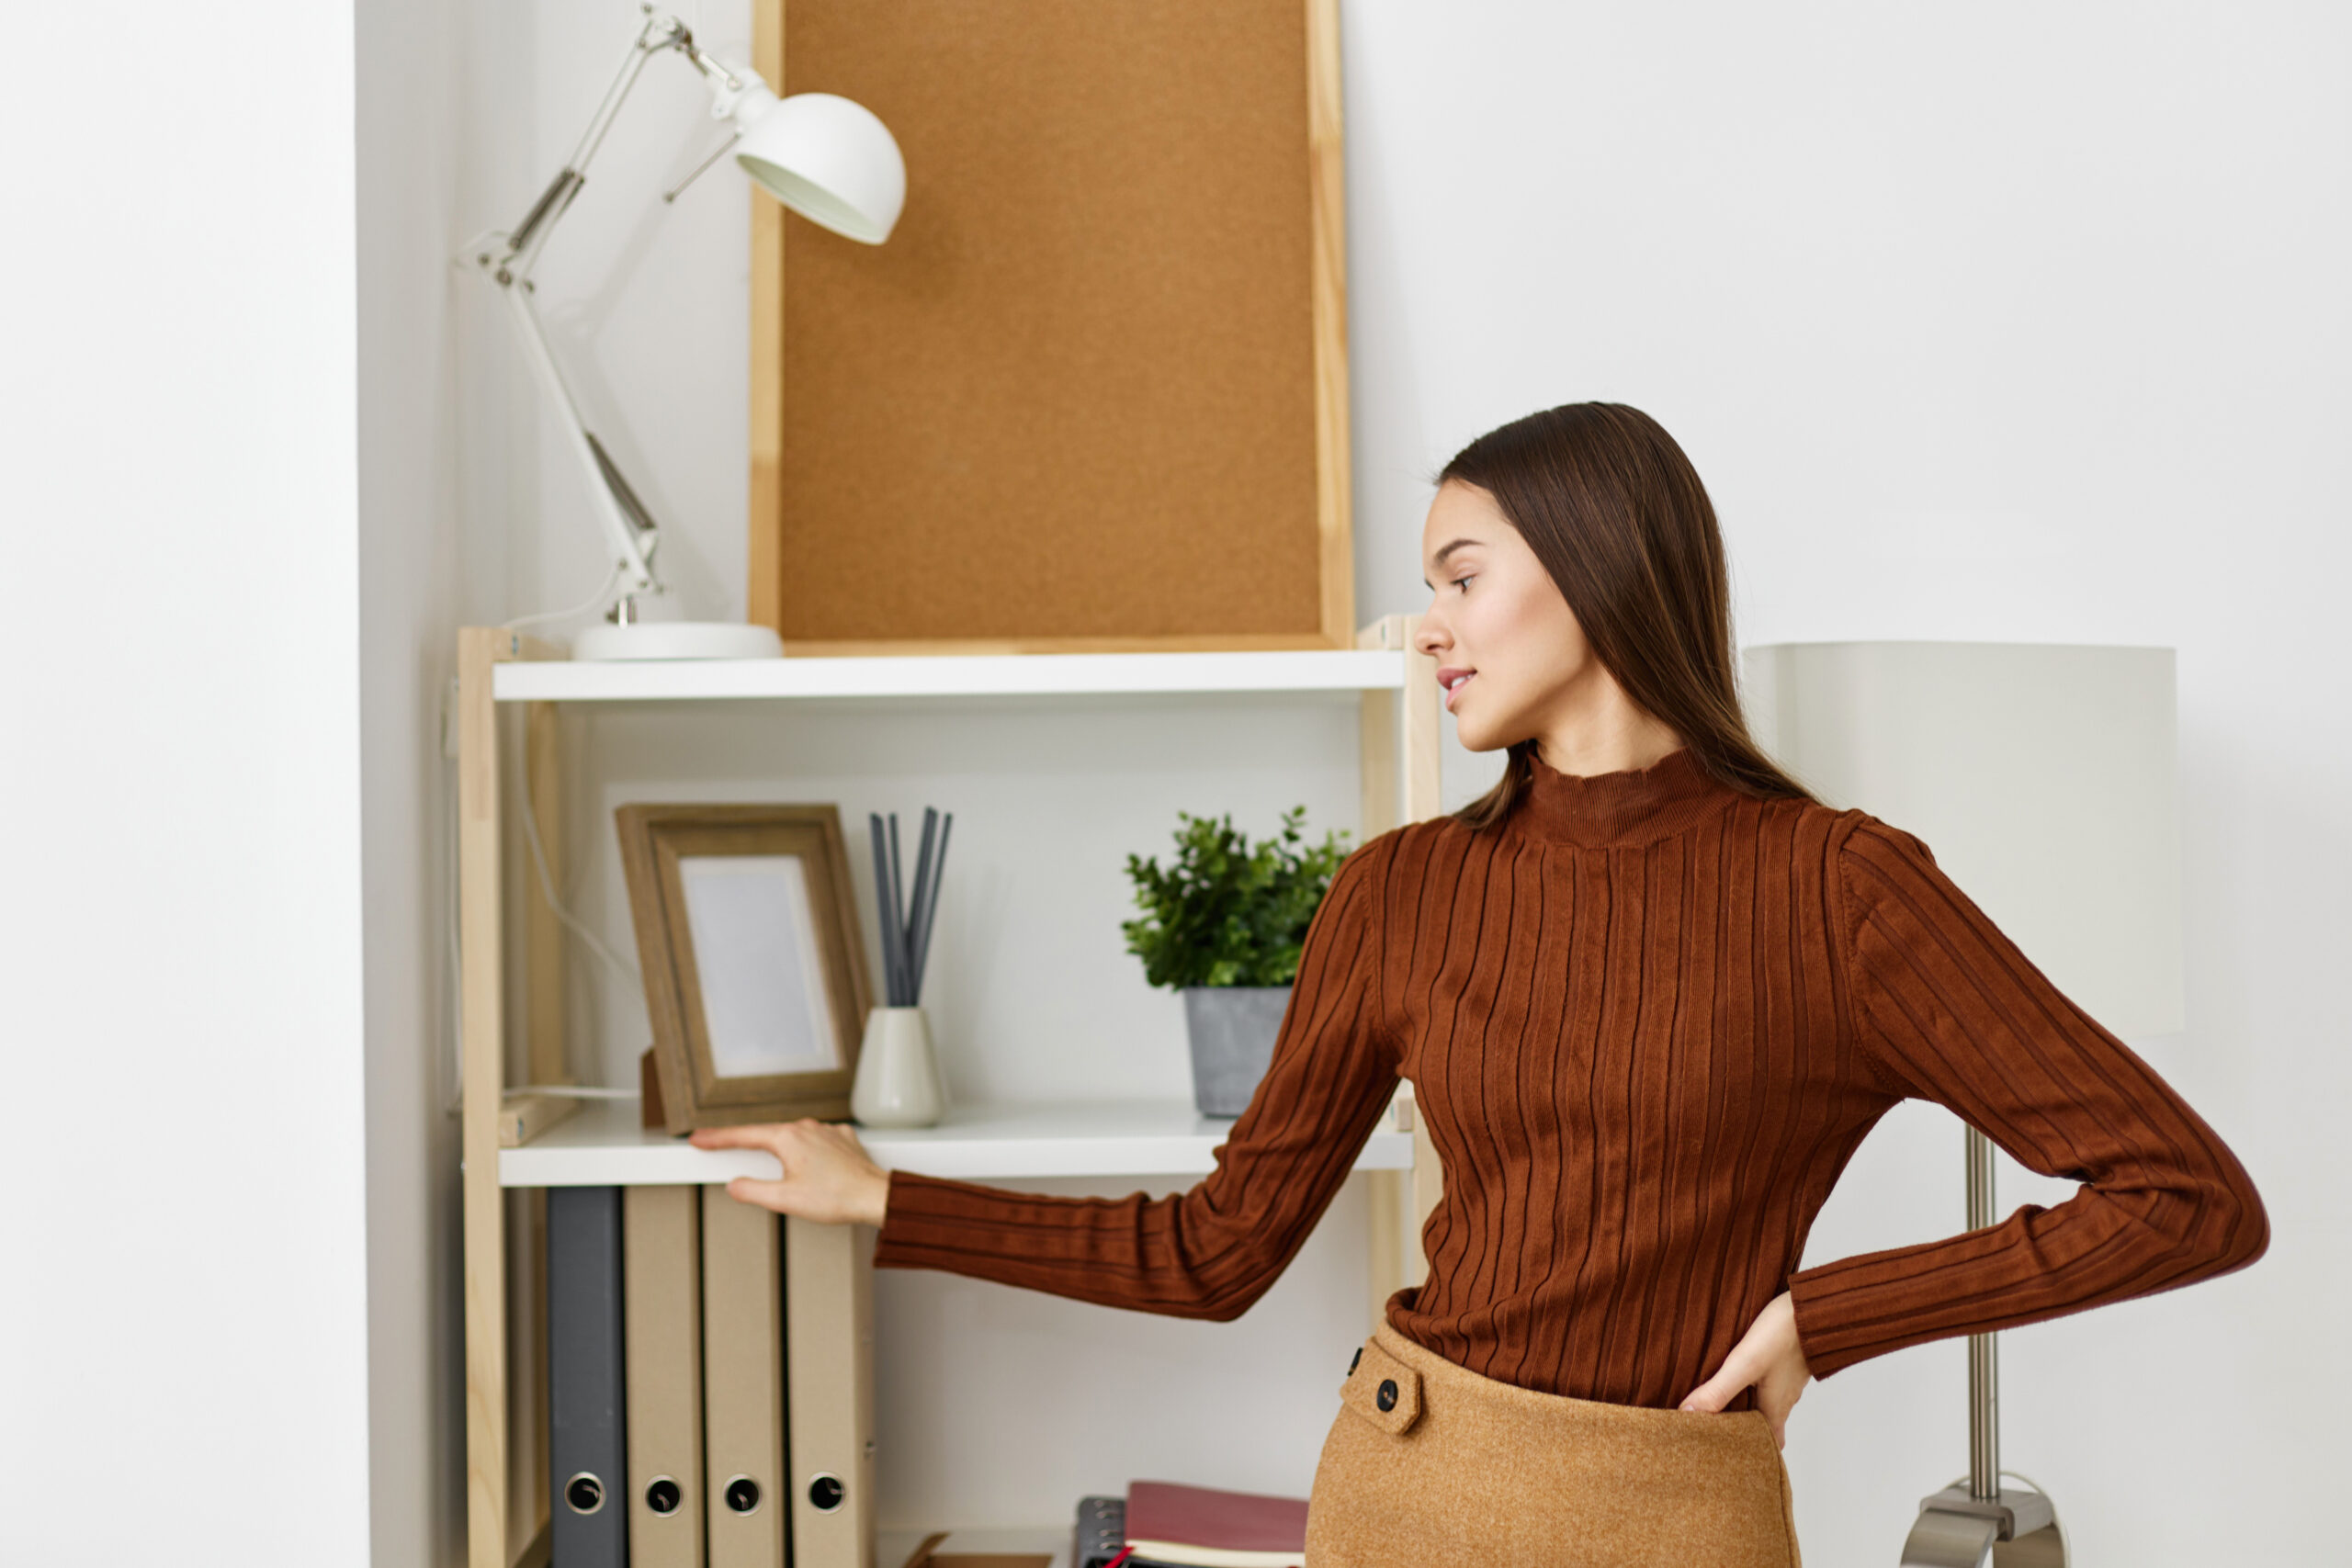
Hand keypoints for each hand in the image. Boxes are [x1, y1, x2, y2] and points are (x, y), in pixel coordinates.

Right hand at [686, 1119, 891, 1227]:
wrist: (875, 1196)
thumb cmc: (837, 1197)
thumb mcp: (784, 1199)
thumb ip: (753, 1190)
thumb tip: (735, 1185)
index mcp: (788, 1138)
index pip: (743, 1135)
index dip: (717, 1138)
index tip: (699, 1138)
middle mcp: (807, 1127)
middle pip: (766, 1134)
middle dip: (743, 1143)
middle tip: (719, 1147)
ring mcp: (827, 1131)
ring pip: (792, 1137)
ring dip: (776, 1149)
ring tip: (763, 1162)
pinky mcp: (842, 1140)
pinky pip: (814, 1142)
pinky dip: (803, 1151)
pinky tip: (804, 1164)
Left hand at [1677, 1290, 1810, 1448]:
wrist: (1817, 1305)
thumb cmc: (1785, 1335)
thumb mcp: (1745, 1365)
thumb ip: (1718, 1390)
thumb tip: (1687, 1415)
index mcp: (1775, 1407)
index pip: (1768, 1443)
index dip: (1753, 1452)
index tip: (1733, 1459)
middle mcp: (1784, 1397)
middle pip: (1766, 1424)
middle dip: (1747, 1431)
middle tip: (1721, 1433)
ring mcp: (1788, 1378)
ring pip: (1768, 1400)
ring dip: (1749, 1406)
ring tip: (1723, 1404)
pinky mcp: (1788, 1358)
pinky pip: (1771, 1379)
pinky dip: (1756, 1383)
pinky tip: (1742, 1371)